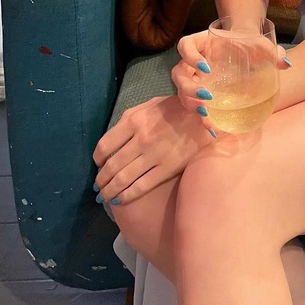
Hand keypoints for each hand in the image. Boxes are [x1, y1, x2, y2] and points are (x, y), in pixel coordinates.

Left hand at [93, 95, 211, 205]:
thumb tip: (112, 139)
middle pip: (111, 166)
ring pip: (123, 179)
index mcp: (134, 120)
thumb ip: (129, 119)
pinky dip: (126, 196)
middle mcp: (141, 139)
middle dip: (101, 179)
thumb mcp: (150, 104)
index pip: (105, 145)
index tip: (98, 164)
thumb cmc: (176, 108)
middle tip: (98, 186)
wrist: (206, 116)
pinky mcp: (167, 169)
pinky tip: (120, 199)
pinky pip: (141, 186)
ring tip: (105, 196)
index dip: (97, 158)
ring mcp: (154, 156)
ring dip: (109, 191)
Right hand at [173, 29, 291, 120]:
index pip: (185, 45)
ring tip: (206, 115)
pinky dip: (202, 117)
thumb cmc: (249, 43)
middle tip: (207, 96)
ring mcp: (193, 78)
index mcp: (201, 42)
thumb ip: (273, 51)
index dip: (190, 56)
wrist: (246, 51)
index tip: (206, 67)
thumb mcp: (260, 44)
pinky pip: (194, 106)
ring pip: (181, 92)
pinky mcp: (199, 94)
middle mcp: (192, 61)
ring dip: (191, 104)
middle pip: (178, 73)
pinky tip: (213, 128)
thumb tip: (286, 63)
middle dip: (188, 87)